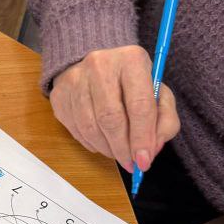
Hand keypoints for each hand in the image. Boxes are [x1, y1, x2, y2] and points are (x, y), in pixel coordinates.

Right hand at [49, 46, 179, 173]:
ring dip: (106, 148)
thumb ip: (165, 121)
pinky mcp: (59, 95)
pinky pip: (75, 129)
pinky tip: (102, 142)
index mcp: (131, 60)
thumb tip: (151, 150)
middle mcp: (100, 65)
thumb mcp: (159, 94)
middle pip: (110, 118)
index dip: (142, 138)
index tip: (144, 161)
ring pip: (90, 127)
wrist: (97, 65)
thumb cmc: (133, 83)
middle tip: (130, 164)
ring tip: (117, 153)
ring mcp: (75, 80)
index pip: (139, 105)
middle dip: (122, 148)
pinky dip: (91, 143)